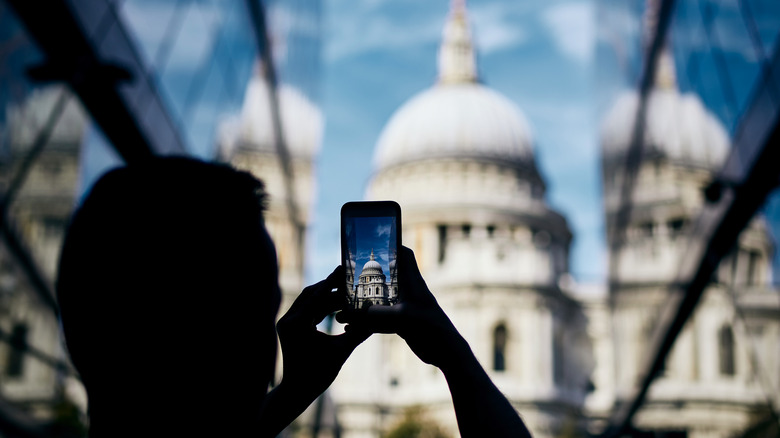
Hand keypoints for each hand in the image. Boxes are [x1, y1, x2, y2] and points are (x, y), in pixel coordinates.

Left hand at [276, 266, 369, 396]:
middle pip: (311, 294)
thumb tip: (377, 319)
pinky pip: (305, 309)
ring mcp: (286, 322)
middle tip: (346, 276)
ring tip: (344, 289)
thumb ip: (358, 333)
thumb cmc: (319, 375)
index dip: (333, 282)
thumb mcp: (341, 352)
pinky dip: (320, 305)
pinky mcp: (289, 326)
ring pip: (307, 300)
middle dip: (330, 286)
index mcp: (298, 324)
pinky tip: (335, 303)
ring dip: (325, 294)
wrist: (297, 391)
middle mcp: (288, 319)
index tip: (343, 268)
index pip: (317, 296)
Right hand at [338, 246, 469, 369]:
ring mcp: (404, 308)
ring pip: (378, 302)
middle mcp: (408, 292)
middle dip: (364, 279)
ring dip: (361, 307)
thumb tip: (351, 313)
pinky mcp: (402, 324)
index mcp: (412, 282)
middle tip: (344, 280)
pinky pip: (379, 320)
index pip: (404, 255)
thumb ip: (377, 314)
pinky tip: (351, 328)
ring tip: (340, 311)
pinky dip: (365, 324)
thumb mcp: (402, 318)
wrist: (446, 352)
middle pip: (385, 278)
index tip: (375, 243)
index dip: (392, 246)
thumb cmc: (430, 328)